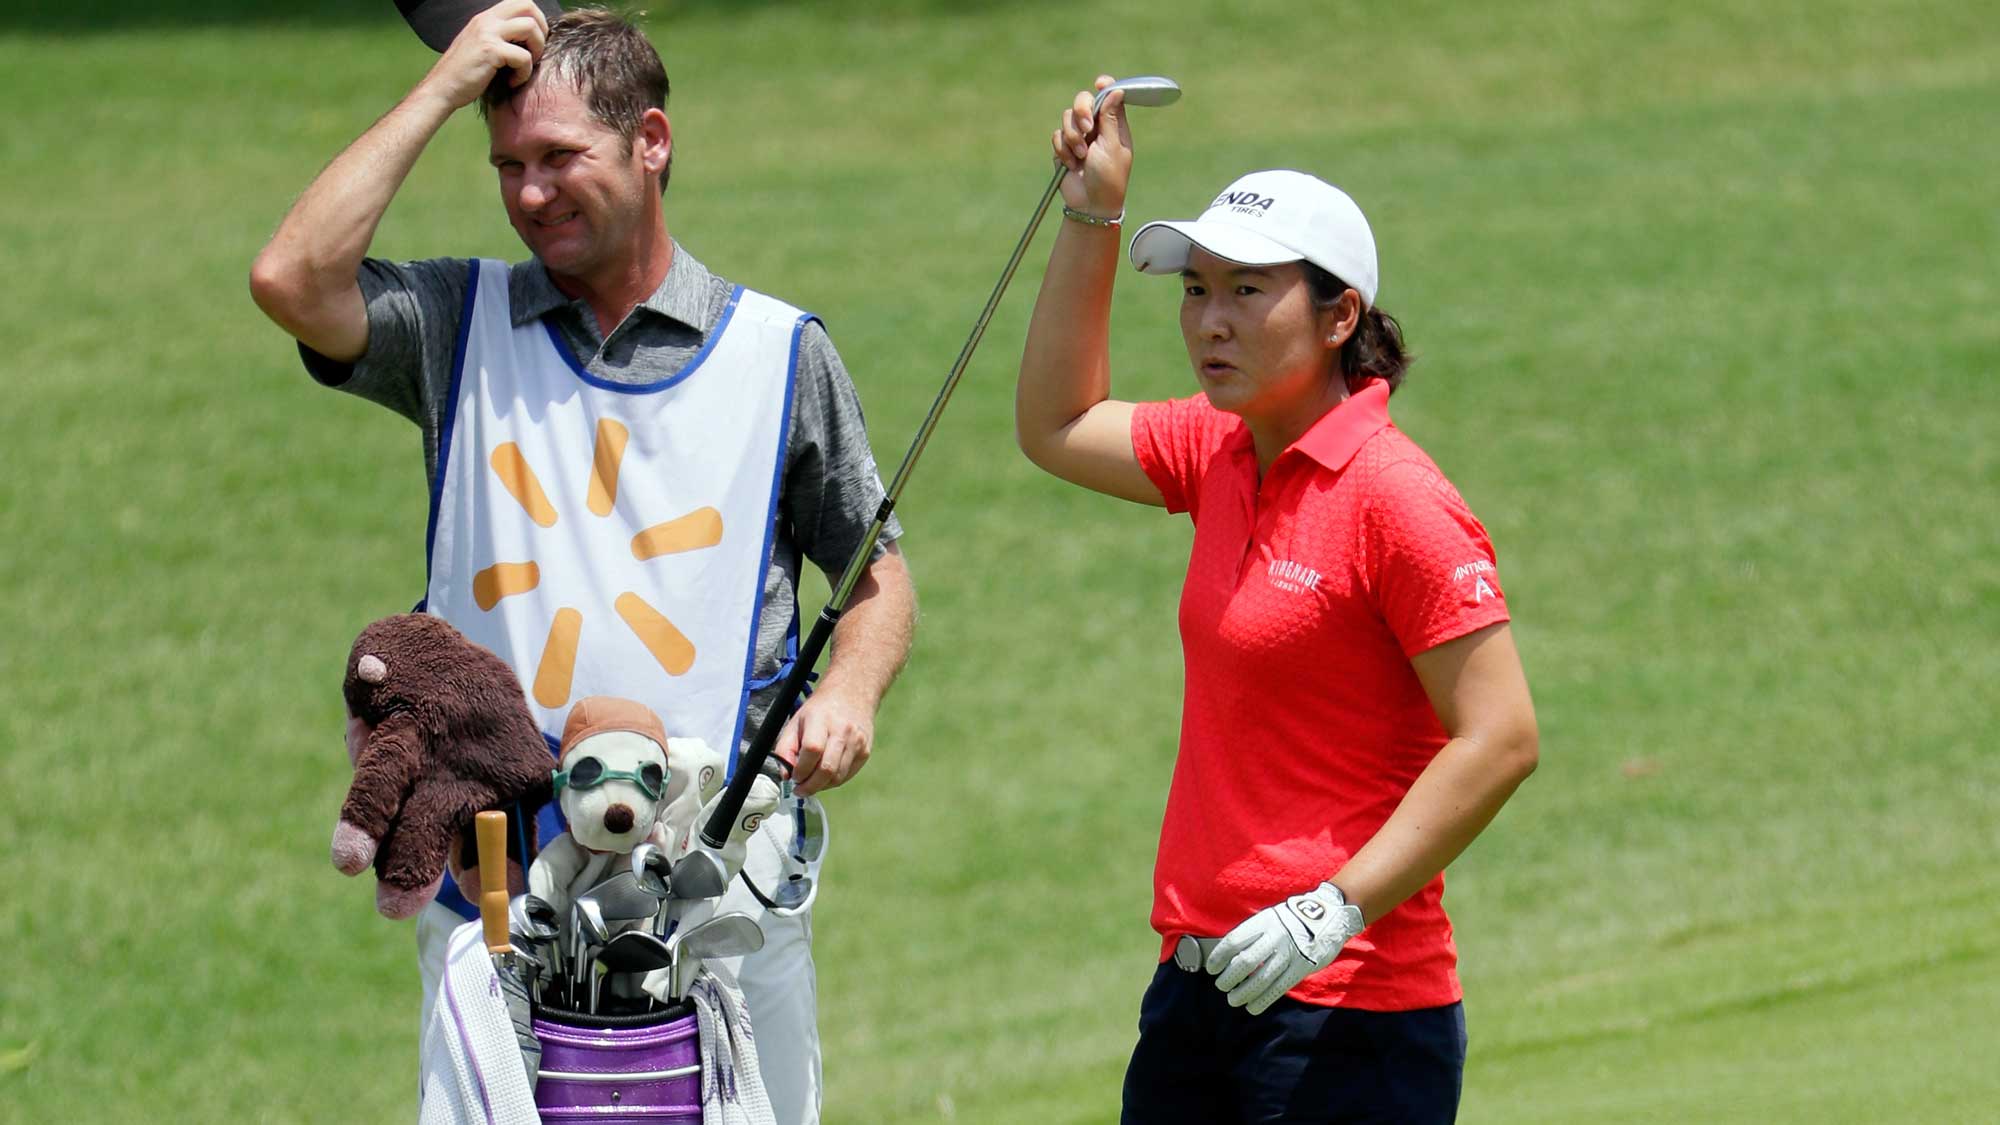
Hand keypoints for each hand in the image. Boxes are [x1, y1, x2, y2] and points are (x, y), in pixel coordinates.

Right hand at [416, 0, 549, 110]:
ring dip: (536, 50)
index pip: (520, 2)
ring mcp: (487, 33)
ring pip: (530, 27)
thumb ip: (499, 37)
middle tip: (535, 52)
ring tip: (525, 68)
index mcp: (485, 18)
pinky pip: (524, 57)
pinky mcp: (490, 50)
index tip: (533, 43)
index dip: (536, 19)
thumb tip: (527, 40)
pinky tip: (512, 82)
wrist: (442, 89)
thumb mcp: (481, 46)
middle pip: (528, 5)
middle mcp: (486, 20)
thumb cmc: (464, 74)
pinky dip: (524, 73)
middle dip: (541, 29)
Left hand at [777, 687, 876, 796]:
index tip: (793, 776)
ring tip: (810, 782)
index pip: (812, 750)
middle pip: (827, 769)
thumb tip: (786, 776)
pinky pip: (847, 776)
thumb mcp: (796, 722)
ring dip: (821, 786)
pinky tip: (824, 776)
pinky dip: (833, 781)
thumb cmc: (820, 710)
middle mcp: (843, 730)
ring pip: (837, 777)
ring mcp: (857, 742)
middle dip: (810, 786)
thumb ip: (785, 748)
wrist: (852, 695)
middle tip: (799, 789)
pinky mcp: (865, 752)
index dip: (801, 769)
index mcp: (821, 719)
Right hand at [1052, 75, 1133, 217]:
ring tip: (1080, 156)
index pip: (1108, 97)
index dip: (1104, 86)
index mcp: (1113, 125)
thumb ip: (1110, 117)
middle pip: (1083, 101)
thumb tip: (1117, 90)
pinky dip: (1062, 150)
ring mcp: (1079, 138)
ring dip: (1072, 137)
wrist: (1090, 204)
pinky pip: (1057, 136)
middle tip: (1086, 128)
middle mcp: (1095, 127)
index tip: (1099, 83)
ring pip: (1066, 118)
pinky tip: (1071, 165)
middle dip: (1081, 111)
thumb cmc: (1108, 177)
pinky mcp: (1064, 149)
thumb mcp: (1112, 146)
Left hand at [1207, 882, 1365, 1014]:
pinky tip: (1252, 1007)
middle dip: (1229, 978)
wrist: (1329, 914)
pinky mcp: (1302, 968)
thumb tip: (1230, 954)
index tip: (1211, 968)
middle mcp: (1275, 937)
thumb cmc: (1293, 918)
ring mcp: (1289, 953)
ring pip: (1261, 979)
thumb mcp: (1271, 917)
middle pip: (1245, 962)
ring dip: (1244, 992)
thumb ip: (1254, 934)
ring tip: (1233, 1000)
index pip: (1234, 941)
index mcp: (1264, 922)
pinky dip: (1263, 1000)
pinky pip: (1279, 987)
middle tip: (1221, 986)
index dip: (1219, 957)